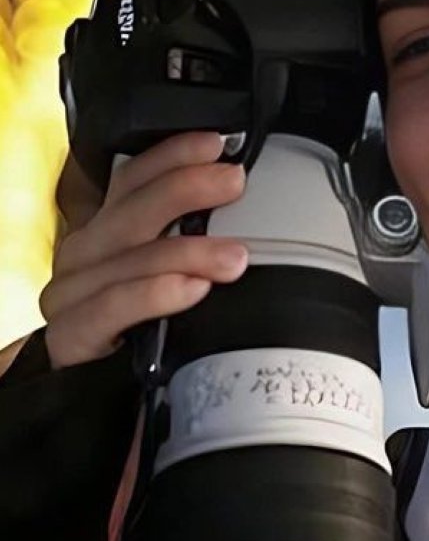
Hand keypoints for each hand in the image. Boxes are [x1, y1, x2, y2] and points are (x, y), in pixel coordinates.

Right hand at [41, 132, 249, 368]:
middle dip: (187, 189)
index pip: (132, 179)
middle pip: (132, 208)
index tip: (215, 144)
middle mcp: (86, 253)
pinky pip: (112, 307)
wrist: (86, 395)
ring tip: (234, 256)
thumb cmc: (137, 326)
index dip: (172, 155)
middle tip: (234, 182)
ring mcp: (72, 293)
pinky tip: (192, 289)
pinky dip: (154, 294)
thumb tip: (244, 206)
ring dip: (187, 251)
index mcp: (109, 232)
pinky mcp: (71, 335)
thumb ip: (193, 241)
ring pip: (130, 258)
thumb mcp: (166, 275)